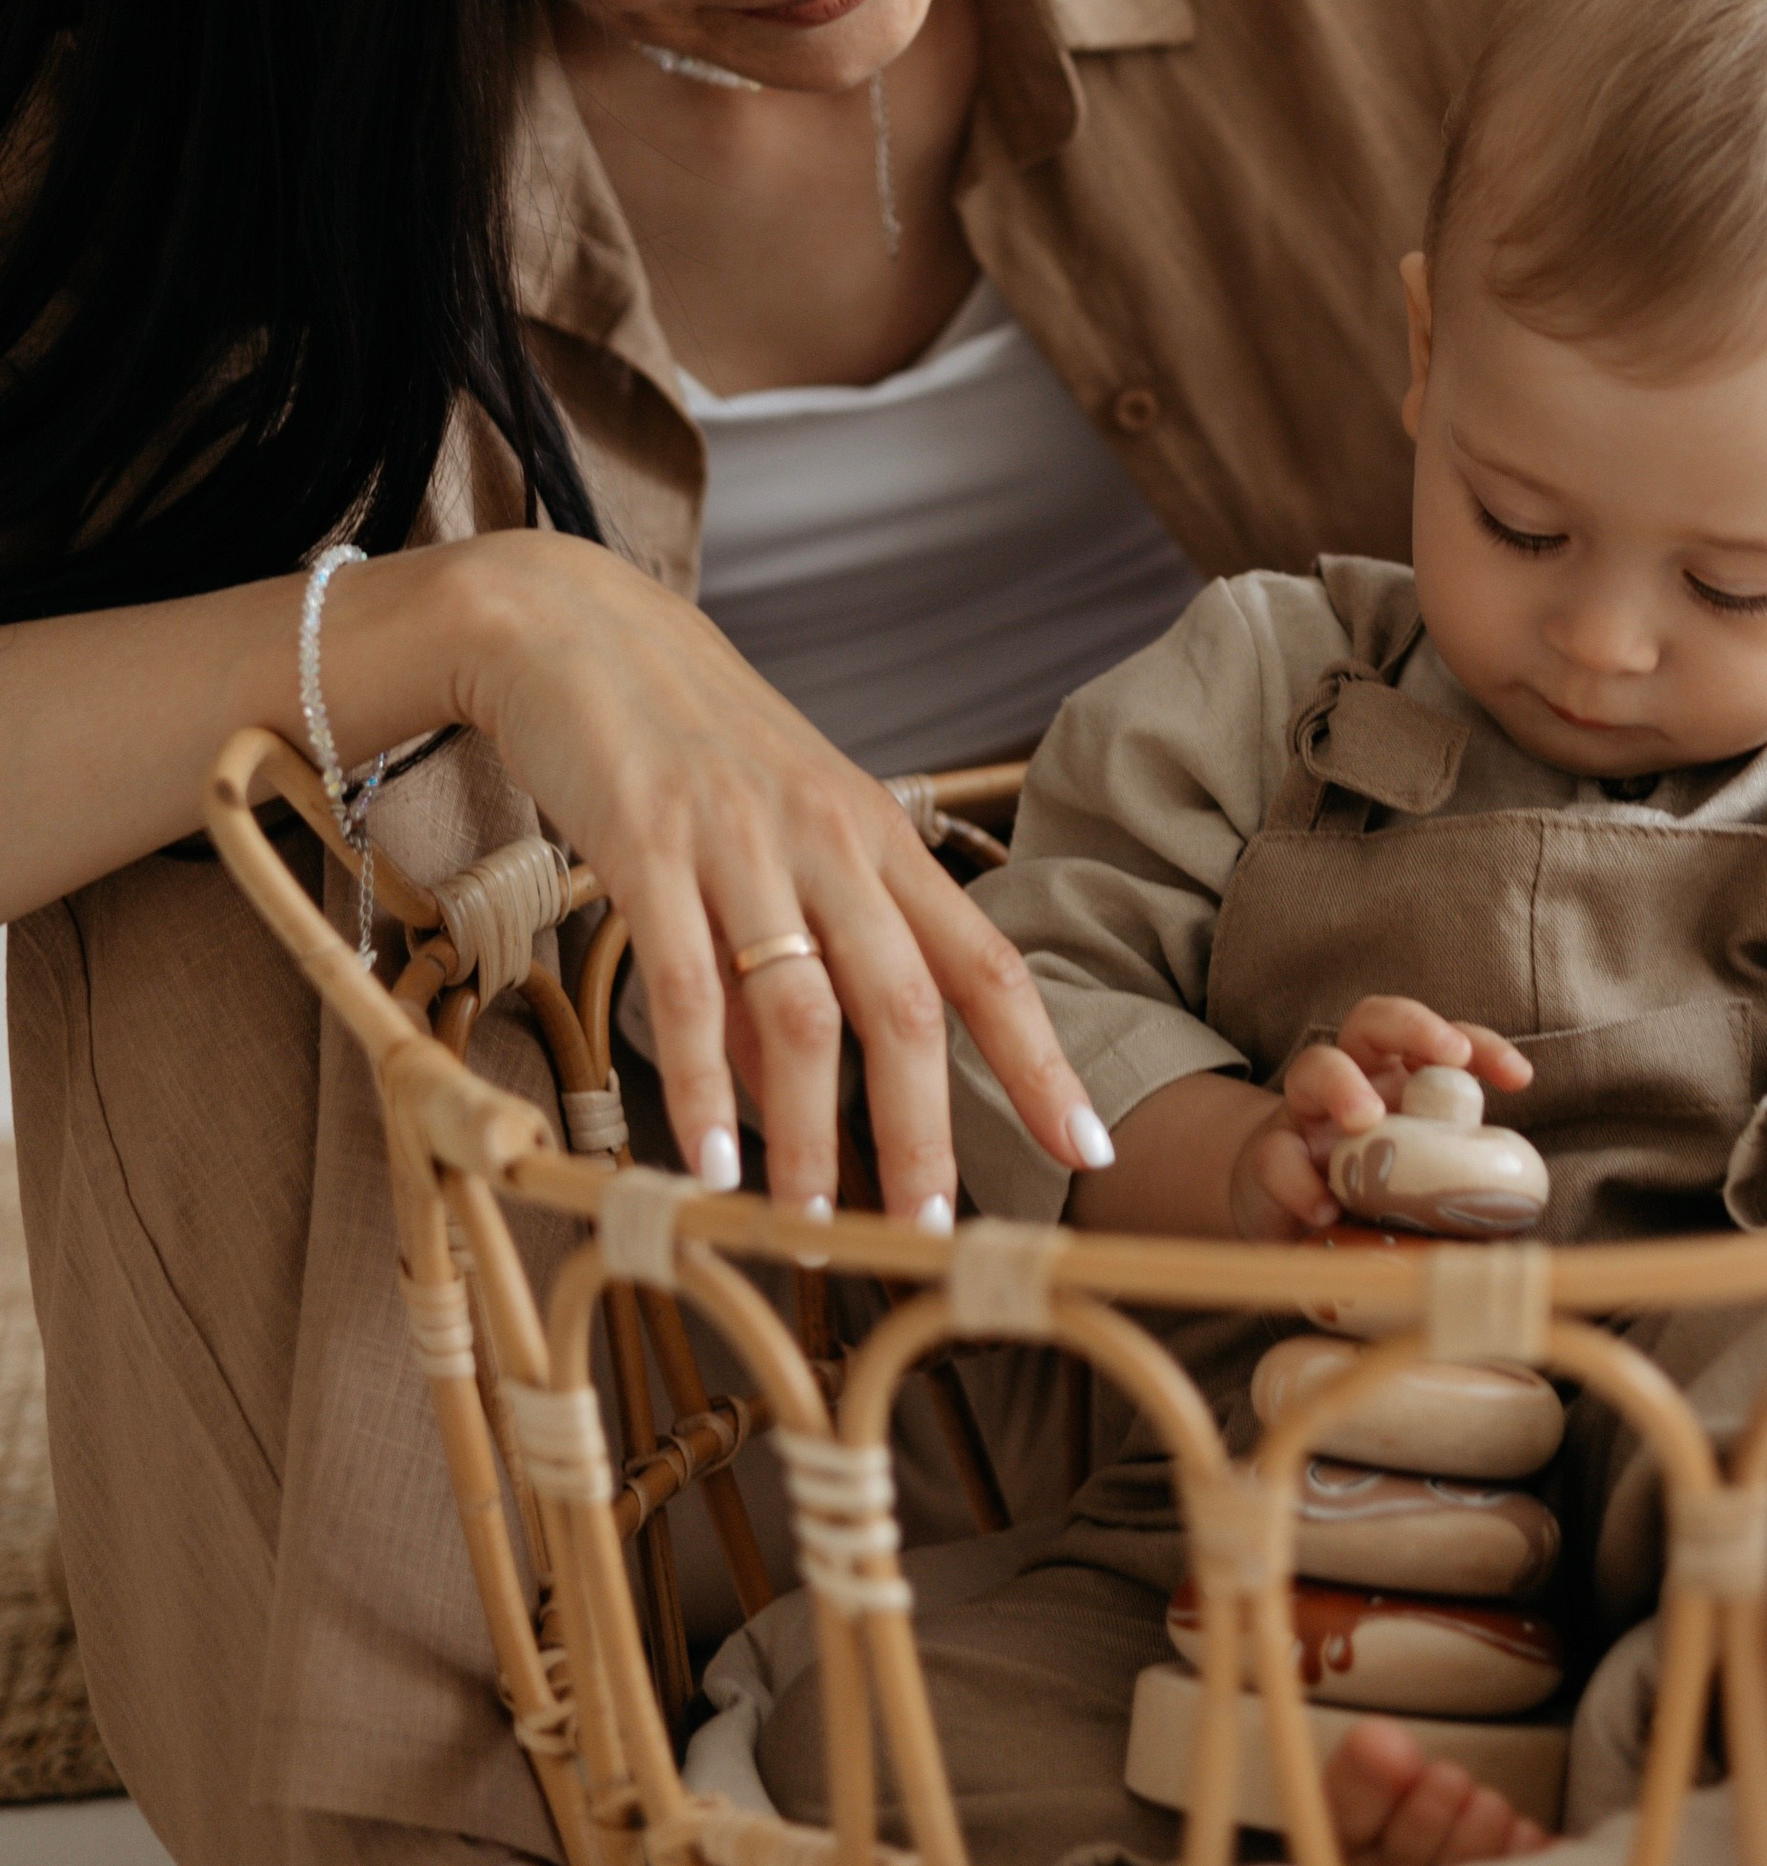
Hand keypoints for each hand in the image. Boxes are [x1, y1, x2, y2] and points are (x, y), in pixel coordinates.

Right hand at [442, 528, 1105, 1219]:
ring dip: (810, 1135)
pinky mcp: (649, 845)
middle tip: (931, 1235)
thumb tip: (788, 1109)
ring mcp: (744, 842)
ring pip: (804, 1010)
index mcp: (881, 839)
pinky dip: (702, 1082)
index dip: (1042, 1061)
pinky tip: (705, 1160)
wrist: (581, 630)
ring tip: (806, 1232)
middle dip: (927, 1131)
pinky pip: (689, 984)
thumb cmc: (689, 749)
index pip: (988, 962)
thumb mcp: (769, 851)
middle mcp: (832, 839)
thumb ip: (785, 979)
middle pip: (909, 1002)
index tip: (1087, 1152)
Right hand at [1228, 999, 1532, 1241]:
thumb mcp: (1423, 1181)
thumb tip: (1516, 1214)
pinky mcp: (1269, 1156)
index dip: (1482, 1045)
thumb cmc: (1373, 1192)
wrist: (1290, 1216)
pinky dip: (1298, 1180)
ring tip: (1365, 1120)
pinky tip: (1324, 1210)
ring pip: (1314, 1066)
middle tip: (1448, 1055)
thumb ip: (1458, 1183)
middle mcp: (1355, 1080)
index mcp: (1400, 1079)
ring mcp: (1307, 1113)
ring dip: (1343, 1085)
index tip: (1519, 1077)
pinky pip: (1275, 1154)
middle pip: (1374, 1020)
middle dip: (1415, 1025)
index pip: (1443, 1043)